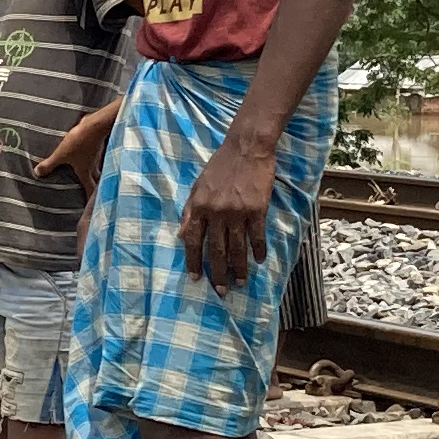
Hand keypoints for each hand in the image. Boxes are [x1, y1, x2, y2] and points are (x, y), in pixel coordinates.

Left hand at [40, 104, 117, 192]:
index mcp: (85, 172)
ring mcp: (97, 156)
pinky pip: (97, 157)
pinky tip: (89, 157)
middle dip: (97, 188)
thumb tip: (37, 173)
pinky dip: (94, 160)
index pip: (90, 189)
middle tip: (95, 195)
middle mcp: (94, 166)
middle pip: (97, 181)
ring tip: (92, 177)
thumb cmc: (79, 142)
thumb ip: (49, 164)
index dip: (90, 199)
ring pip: (99, 169)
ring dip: (96, 174)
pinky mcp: (98, 146)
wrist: (96, 125)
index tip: (92, 208)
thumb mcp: (61, 154)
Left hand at [179, 134, 279, 291]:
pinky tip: (258, 261)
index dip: (194, 261)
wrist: (246, 147)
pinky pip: (257, 236)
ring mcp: (238, 212)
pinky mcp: (257, 209)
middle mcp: (217, 212)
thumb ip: (189, 212)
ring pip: (237, 247)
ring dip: (238, 268)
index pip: (192, 241)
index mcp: (199, 207)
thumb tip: (180, 235)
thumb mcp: (197, 186)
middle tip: (220, 290)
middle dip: (217, 273)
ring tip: (240, 282)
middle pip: (215, 250)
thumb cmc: (220, 166)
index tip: (196, 278)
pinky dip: (258, 250)